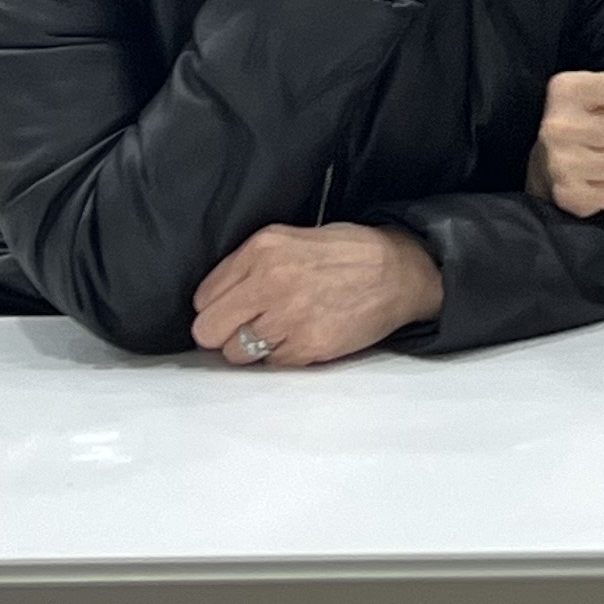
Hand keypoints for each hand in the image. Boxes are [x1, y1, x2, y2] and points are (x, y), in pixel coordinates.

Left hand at [190, 222, 444, 368]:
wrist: (400, 273)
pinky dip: (282, 355)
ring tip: (280, 330)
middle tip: (247, 325)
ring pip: (235, 354)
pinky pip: (270, 364)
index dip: (217, 306)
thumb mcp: (291, 238)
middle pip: (208, 331)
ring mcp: (288, 318)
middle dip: (223, 332)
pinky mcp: (306, 346)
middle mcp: (270, 283)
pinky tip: (303, 334)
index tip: (234, 307)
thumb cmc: (348, 254)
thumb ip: (250, 265)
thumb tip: (217, 300)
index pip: (203, 298)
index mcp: (262, 250)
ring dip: (253, 347)